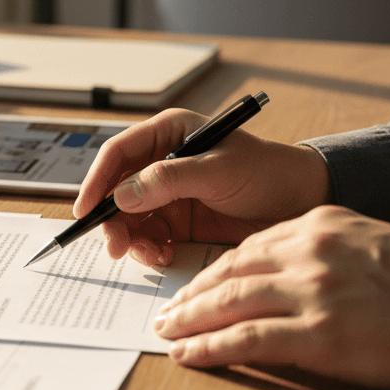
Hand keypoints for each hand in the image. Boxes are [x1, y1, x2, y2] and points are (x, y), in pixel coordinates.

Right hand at [74, 108, 331, 265]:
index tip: (86, 209)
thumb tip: (121, 195)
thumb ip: (168, 180)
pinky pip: (149, 235)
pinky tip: (162, 255)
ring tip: (148, 254)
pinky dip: (149, 248)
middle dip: (112, 219)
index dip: (97, 180)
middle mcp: (162, 162)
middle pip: (117, 189)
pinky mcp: (179, 220)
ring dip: (131, 237)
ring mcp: (169, 193)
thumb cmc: (268, 172)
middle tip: (115, 246)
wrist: (303, 203)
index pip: (118, 153)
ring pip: (129, 217)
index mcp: (169, 134)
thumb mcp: (218, 171)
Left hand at [153, 206, 389, 389]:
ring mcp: (312, 292)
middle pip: (230, 272)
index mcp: (317, 224)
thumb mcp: (363, 239)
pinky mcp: (320, 335)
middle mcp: (308, 252)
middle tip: (166, 311)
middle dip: (192, 295)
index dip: (213, 271)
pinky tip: (187, 354)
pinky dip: (210, 347)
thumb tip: (273, 268)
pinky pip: (248, 340)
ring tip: (166, 332)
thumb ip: (317, 246)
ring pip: (229, 303)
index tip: (194, 286)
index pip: (247, 247)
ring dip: (190, 320)